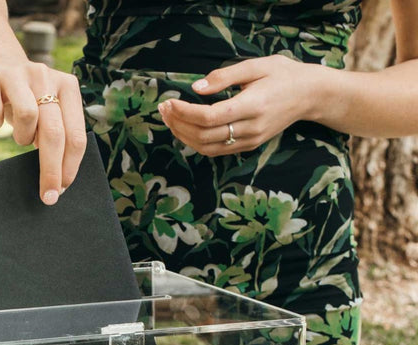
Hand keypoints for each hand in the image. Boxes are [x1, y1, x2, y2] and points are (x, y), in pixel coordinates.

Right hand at [0, 50, 86, 204]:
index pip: (75, 135)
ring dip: (22, 138)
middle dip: (51, 170)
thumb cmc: (23, 97)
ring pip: (27, 118)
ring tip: (19, 136)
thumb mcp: (46, 110)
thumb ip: (57, 134)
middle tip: (47, 196)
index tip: (61, 191)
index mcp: (67, 86)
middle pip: (54, 132)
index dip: (70, 167)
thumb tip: (60, 181)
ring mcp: (16, 74)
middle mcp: (45, 76)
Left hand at [158, 55, 321, 155]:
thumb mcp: (256, 65)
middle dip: (178, 124)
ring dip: (183, 135)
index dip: (184, 112)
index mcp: (252, 106)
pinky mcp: (248, 146)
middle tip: (163, 109)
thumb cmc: (284, 74)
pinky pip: (215, 150)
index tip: (169, 102)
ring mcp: (249, 141)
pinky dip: (196, 142)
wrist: (310, 95)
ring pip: (206, 147)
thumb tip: (196, 88)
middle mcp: (250, 128)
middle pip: (203, 135)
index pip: (209, 117)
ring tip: (170, 119)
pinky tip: (186, 128)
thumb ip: (224, 77)